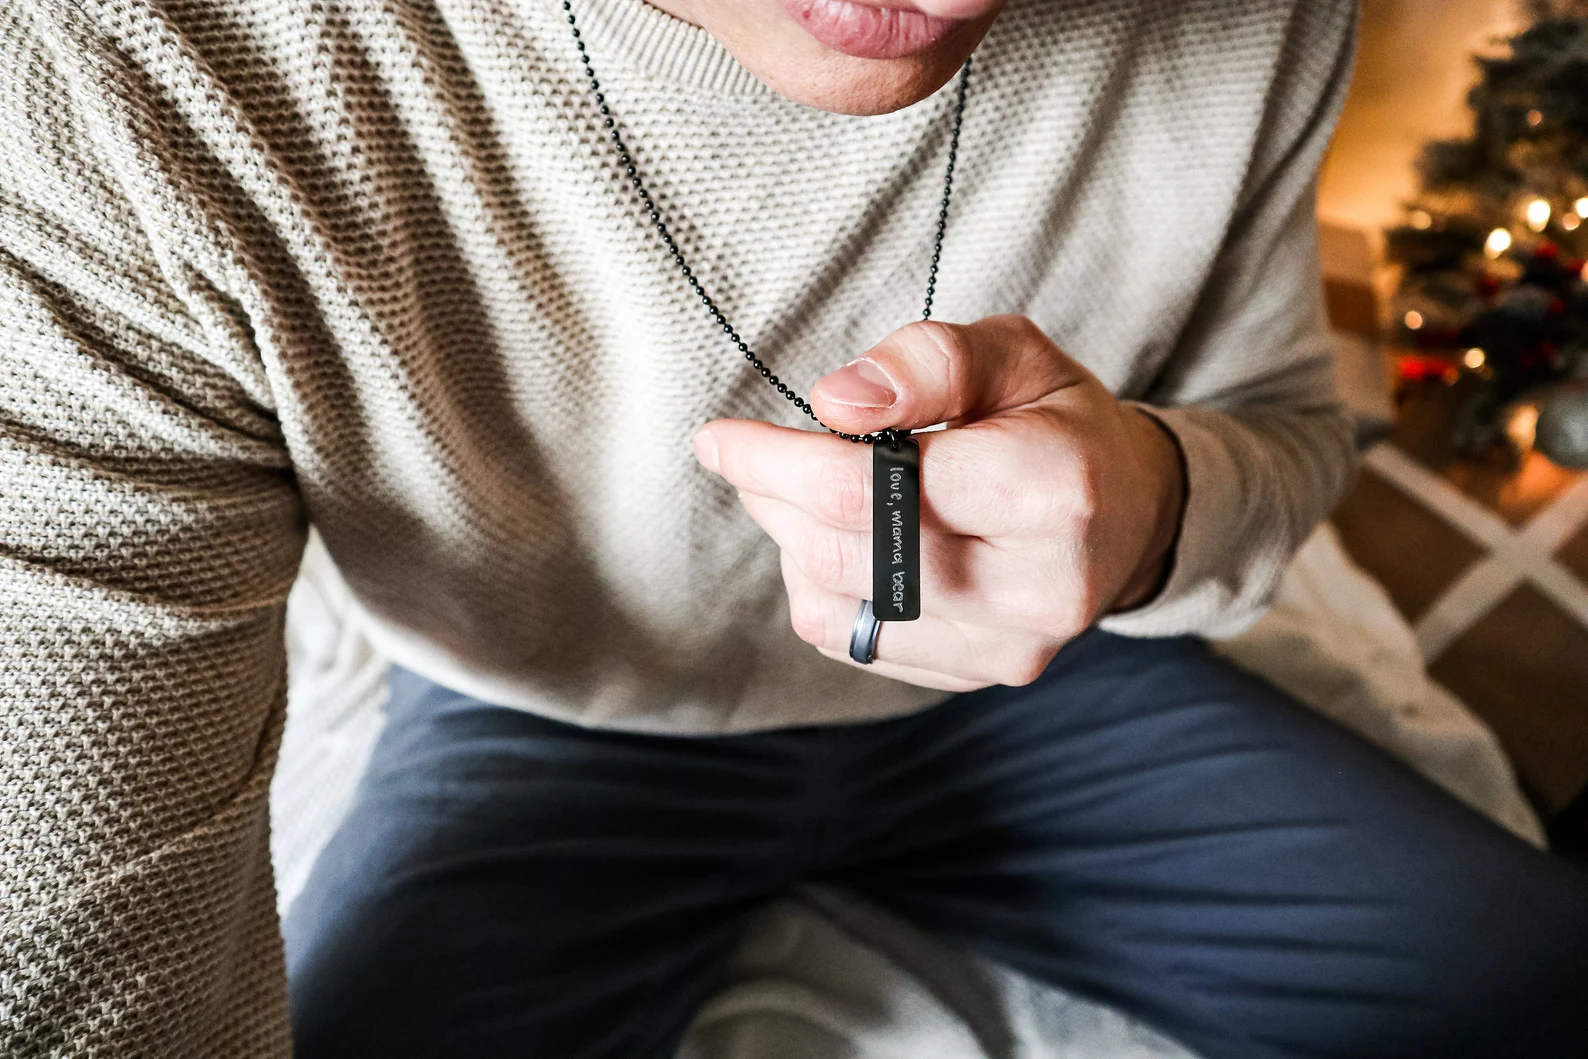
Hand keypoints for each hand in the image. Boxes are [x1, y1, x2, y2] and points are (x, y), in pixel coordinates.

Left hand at [692, 315, 1186, 691]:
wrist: (1131, 513)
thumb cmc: (1058, 421)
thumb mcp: (1012, 354)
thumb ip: (927, 361)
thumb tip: (834, 402)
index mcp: (1055, 490)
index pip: (873, 488)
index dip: (776, 460)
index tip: (719, 440)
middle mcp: (1039, 587)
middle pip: (843, 551)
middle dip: (775, 497)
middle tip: (753, 457)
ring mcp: (1011, 646)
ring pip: (838, 604)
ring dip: (793, 542)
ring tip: (808, 492)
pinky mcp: (982, 674)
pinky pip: (855, 641)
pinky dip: (823, 587)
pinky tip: (845, 544)